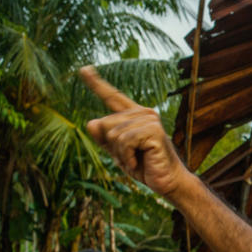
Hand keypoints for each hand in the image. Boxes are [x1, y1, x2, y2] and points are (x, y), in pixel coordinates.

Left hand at [80, 66, 191, 196]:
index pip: (112, 97)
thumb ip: (104, 137)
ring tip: (137, 160)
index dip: (96, 83)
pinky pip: (124, 141)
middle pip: (105, 123)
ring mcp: (150, 120)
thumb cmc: (144, 167)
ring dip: (120, 154)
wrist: (167, 183)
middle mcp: (143, 113)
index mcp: (134, 115)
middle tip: (131, 157)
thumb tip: (92, 122)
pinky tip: (140, 162)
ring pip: (114, 134)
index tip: (83, 69)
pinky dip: (127, 157)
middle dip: (112, 146)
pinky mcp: (153, 130)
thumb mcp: (118, 152)